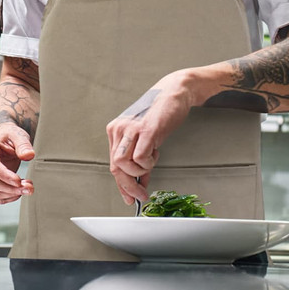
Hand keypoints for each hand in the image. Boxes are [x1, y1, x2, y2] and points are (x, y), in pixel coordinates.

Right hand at [0, 123, 34, 203]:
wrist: (5, 137)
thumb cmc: (9, 135)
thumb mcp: (17, 134)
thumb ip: (23, 144)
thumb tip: (29, 155)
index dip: (5, 175)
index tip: (18, 181)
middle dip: (11, 188)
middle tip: (28, 187)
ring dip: (11, 194)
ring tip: (28, 188)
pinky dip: (9, 197)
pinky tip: (20, 191)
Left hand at [106, 70, 194, 204]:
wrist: (174, 92)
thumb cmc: (161, 113)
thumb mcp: (146, 137)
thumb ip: (140, 158)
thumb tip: (140, 182)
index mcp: (116, 130)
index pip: (113, 163)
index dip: (121, 184)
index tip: (130, 197)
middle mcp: (119, 128)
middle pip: (115, 166)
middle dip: (128, 186)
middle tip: (141, 195)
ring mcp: (131, 128)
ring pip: (123, 164)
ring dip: (139, 172)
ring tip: (151, 162)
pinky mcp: (146, 130)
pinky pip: (140, 158)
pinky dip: (148, 163)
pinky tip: (155, 153)